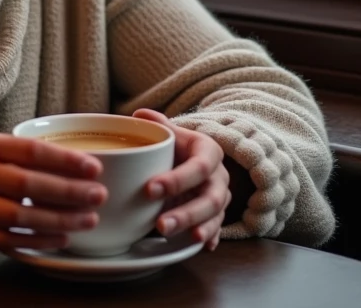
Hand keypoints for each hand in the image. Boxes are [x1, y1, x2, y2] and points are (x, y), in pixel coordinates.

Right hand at [0, 133, 105, 253]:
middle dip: (68, 191)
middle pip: (29, 183)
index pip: (32, 150)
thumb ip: (21, 157)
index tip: (93, 166)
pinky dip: (37, 242)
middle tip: (97, 195)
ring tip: (86, 220)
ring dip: (57, 220)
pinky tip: (59, 240)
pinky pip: (8, 240)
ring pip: (20, 215)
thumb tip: (73, 164)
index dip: (65, 159)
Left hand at [133, 108, 230, 251]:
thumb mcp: (172, 134)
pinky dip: (209, 237)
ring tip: (170, 236)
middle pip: (211, 198)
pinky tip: (198, 245)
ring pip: (214, 217)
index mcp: (209, 151)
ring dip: (194, 228)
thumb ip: (158, 125)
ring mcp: (222, 197)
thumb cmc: (179, 147)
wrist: (194, 158)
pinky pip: (218, 229)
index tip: (150, 189)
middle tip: (159, 224)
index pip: (199, 167)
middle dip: (186, 213)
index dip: (177, 180)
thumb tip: (138, 115)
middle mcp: (220, 176)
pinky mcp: (219, 216)